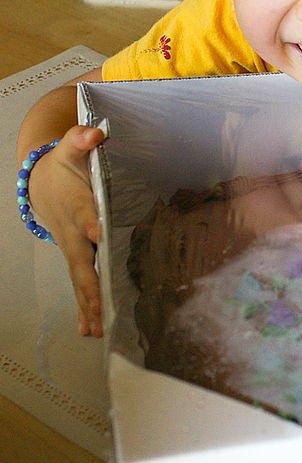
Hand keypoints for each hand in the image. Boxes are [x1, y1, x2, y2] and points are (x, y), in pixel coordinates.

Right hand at [29, 125, 105, 336]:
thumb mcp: (72, 149)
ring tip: (94, 330)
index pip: (85, 216)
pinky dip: (85, 306)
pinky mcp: (77, 258)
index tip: (99, 233)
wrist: (42, 183)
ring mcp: (74, 249)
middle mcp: (74, 234)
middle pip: (81, 261)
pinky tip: (90, 329)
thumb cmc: (66, 166)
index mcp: (77, 206)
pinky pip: (81, 284)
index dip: (91, 223)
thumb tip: (94, 132)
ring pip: (80, 280)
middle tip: (98, 306)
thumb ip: (82, 140)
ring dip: (87, 304)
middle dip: (89, 284)